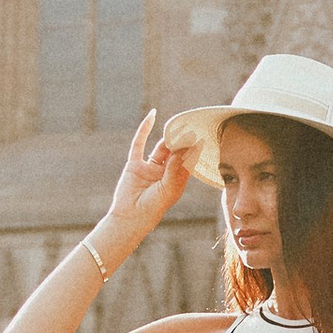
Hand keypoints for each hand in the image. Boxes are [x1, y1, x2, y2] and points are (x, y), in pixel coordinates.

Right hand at [99, 111, 193, 249]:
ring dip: (169, 137)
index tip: (203, 137)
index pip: (188, 161)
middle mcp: (164, 173)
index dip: (194, 149)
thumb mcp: (169, 188)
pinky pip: (139, 143)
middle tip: (191, 127)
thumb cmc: (153, 208)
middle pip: (176, 152)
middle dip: (182, 141)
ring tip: (177, 125)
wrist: (130, 217)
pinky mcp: (135, 164)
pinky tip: (152, 115)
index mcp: (176, 181)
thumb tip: (182, 148)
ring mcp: (149, 167)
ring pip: (161, 147)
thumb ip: (175, 168)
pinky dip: (145, 129)